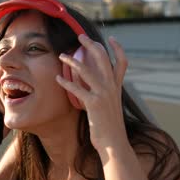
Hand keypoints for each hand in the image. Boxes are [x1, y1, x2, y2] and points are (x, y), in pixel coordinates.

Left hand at [56, 34, 128, 151]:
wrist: (114, 143)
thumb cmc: (110, 127)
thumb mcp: (112, 107)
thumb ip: (106, 95)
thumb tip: (97, 90)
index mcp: (117, 88)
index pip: (122, 63)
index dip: (118, 49)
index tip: (111, 38)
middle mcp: (112, 88)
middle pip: (103, 58)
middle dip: (91, 45)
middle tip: (80, 36)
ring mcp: (103, 95)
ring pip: (87, 70)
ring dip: (72, 60)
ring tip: (62, 55)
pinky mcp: (94, 104)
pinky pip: (77, 89)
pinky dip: (66, 82)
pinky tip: (57, 78)